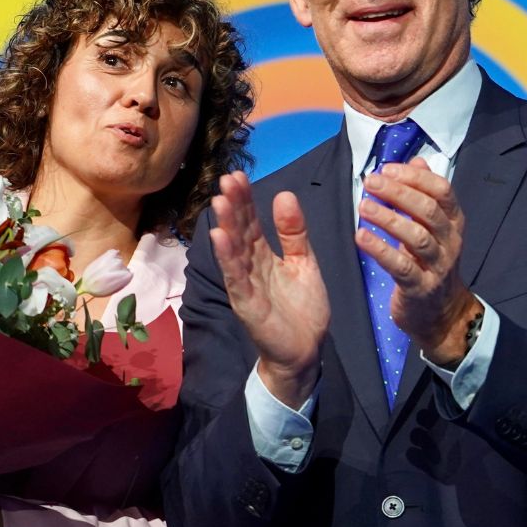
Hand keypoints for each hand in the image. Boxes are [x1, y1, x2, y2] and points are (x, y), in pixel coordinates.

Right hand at [209, 171, 330, 407]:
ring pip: (234, 251)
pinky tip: (220, 238)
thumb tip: (284, 195)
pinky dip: (227, 258)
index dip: (245, 200)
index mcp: (264, 256)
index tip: (238, 175)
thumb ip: (294, 233)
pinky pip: (235, 277)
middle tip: (227, 179)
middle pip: (240, 231)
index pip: (251, 222)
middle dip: (233, 206)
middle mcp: (250, 267)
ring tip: (220, 201)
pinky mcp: (246, 304)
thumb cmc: (303, 309)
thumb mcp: (304, 262)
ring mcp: (246, 285)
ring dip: (226, 226)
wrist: (307, 350)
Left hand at [355, 159, 481, 365]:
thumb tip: (417, 161)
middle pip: (429, 210)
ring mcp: (438, 266)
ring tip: (364, 206)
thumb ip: (424, 194)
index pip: (441, 190)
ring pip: (417, 237)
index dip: (415, 177)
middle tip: (372, 182)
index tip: (387, 168)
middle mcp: (450, 241)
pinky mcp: (421, 288)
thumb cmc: (430, 264)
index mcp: (453, 222)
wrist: (441, 314)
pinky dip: (381, 250)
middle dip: (399, 192)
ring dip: (389, 219)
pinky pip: (401, 267)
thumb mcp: (432, 227)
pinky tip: (362, 237)